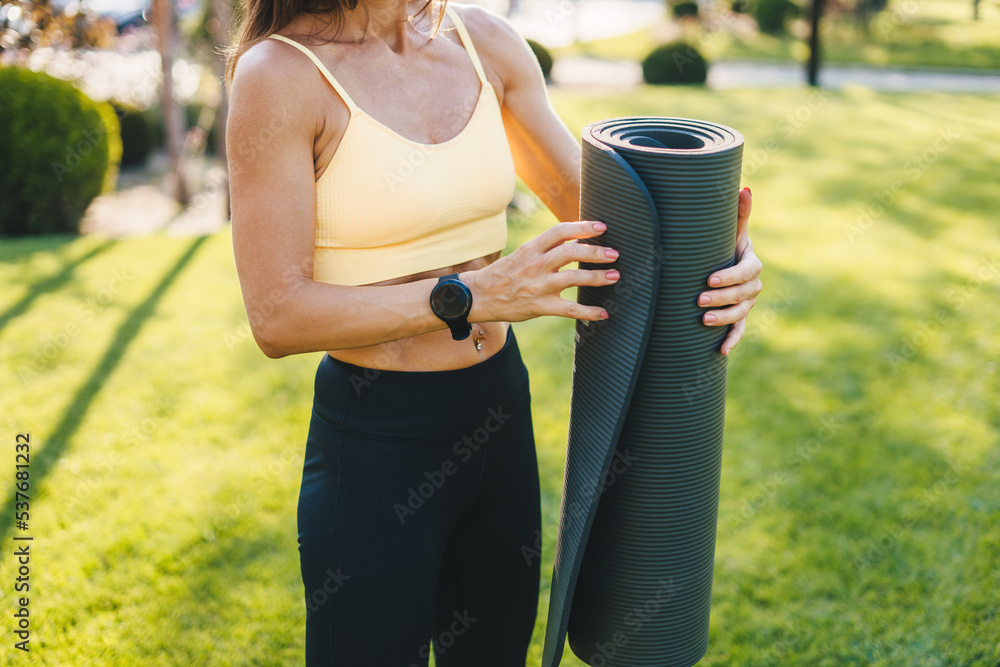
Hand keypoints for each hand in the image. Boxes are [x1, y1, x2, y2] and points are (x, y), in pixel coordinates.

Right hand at [462, 221, 619, 322]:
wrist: (479, 296)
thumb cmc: (504, 274)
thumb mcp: (523, 254)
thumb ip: (547, 247)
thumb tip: (576, 239)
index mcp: (531, 248)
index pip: (560, 231)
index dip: (582, 227)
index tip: (601, 227)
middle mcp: (536, 265)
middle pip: (571, 252)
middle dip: (595, 252)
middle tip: (613, 254)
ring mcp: (538, 286)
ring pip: (574, 278)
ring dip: (597, 277)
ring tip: (614, 276)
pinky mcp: (540, 306)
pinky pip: (569, 309)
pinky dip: (588, 312)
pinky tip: (602, 313)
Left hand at [698, 187, 762, 355]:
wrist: (720, 263)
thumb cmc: (722, 244)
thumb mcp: (730, 231)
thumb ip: (738, 214)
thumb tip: (745, 188)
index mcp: (751, 262)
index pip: (747, 271)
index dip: (730, 277)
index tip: (709, 279)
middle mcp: (752, 284)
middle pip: (743, 294)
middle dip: (721, 298)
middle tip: (698, 301)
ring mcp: (746, 303)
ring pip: (740, 313)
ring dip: (724, 319)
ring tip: (703, 321)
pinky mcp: (739, 317)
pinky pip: (739, 330)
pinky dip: (732, 340)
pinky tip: (721, 351)